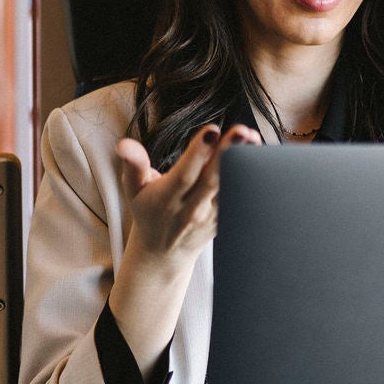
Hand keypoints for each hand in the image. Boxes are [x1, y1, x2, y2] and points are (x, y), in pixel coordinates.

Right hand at [115, 123, 261, 265]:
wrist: (162, 253)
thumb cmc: (148, 211)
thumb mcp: (133, 189)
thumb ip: (132, 164)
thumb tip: (124, 144)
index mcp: (167, 198)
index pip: (184, 175)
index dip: (198, 153)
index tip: (211, 131)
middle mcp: (191, 209)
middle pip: (212, 179)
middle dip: (228, 154)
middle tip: (242, 131)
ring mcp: (210, 217)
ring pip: (230, 188)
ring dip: (244, 164)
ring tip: (253, 139)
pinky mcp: (224, 221)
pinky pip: (238, 198)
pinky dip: (249, 179)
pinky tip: (258, 157)